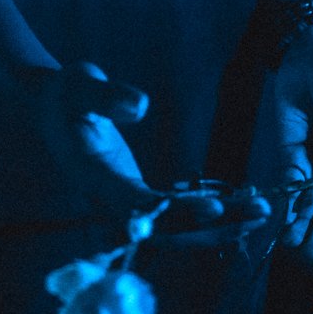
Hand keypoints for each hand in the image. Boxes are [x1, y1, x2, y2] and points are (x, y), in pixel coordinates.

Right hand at [28, 62, 268, 243]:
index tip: (216, 208)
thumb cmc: (65, 92)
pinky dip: (205, 210)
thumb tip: (141, 107)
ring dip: (216, 225)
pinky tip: (241, 204)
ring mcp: (123, 201)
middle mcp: (108, 200)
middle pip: (163, 228)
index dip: (177, 212)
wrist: (53, 105)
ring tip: (259, 213)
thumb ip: (108, 96)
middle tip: (255, 217)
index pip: (138, 204)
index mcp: (92, 177)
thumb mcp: (80, 84)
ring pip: (173, 226)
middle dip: (211, 227)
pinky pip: (174, 211)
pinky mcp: (135, 193)